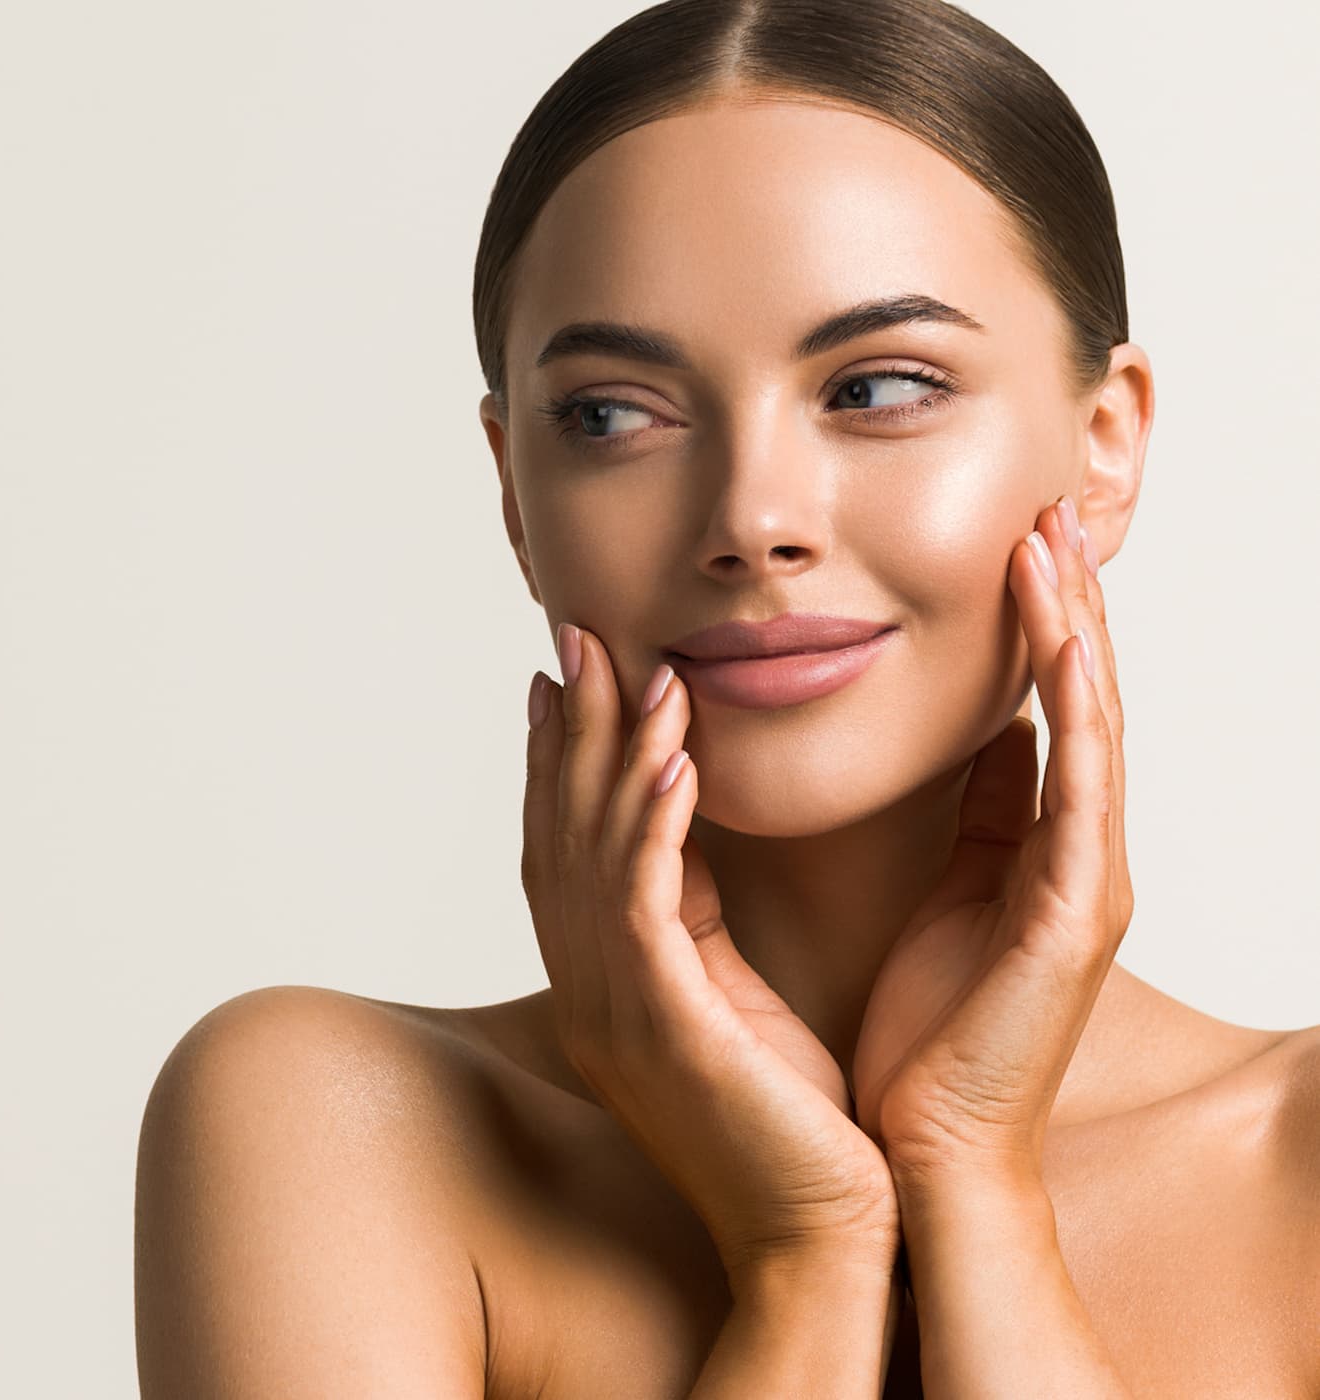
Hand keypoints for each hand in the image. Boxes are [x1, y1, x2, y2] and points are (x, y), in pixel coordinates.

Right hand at [523, 623, 898, 1281]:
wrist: (820, 1241)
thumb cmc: (794, 1128)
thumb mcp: (733, 1004)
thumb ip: (699, 925)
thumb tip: (693, 842)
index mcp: (605, 989)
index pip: (565, 851)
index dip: (558, 761)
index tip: (565, 681)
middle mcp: (590, 994)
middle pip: (560, 834)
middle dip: (568, 730)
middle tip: (575, 636)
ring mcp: (617, 1013)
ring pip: (594, 853)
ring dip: (609, 752)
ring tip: (630, 668)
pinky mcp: (666, 1026)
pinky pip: (645, 904)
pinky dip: (650, 824)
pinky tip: (669, 759)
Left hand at [850, 494, 1130, 1186]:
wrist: (924, 1152)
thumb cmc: (926, 1036)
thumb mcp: (948, 897)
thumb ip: (979, 819)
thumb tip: (990, 738)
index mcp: (1041, 851)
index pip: (1046, 711)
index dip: (1034, 624)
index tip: (1009, 539)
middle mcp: (1079, 856)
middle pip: (1080, 698)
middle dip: (1061, 602)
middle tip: (1043, 506)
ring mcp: (1089, 882)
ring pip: (1092, 722)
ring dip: (1072, 628)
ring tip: (1050, 539)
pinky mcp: (1075, 914)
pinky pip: (1081, 787)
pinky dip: (1074, 705)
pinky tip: (1062, 638)